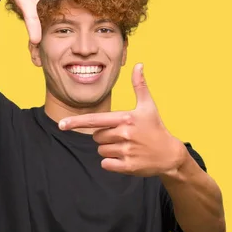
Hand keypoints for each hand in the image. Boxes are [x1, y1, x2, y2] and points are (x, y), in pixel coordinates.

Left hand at [58, 63, 186, 176]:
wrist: (170, 154)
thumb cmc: (155, 128)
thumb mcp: (148, 106)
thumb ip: (140, 86)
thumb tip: (139, 65)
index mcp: (126, 118)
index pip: (95, 120)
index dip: (76, 122)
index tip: (61, 124)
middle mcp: (125, 134)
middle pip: (96, 136)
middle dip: (104, 136)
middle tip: (122, 136)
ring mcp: (126, 151)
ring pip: (100, 150)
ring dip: (108, 149)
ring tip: (126, 146)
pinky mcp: (128, 166)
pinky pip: (105, 164)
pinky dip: (111, 162)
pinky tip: (125, 158)